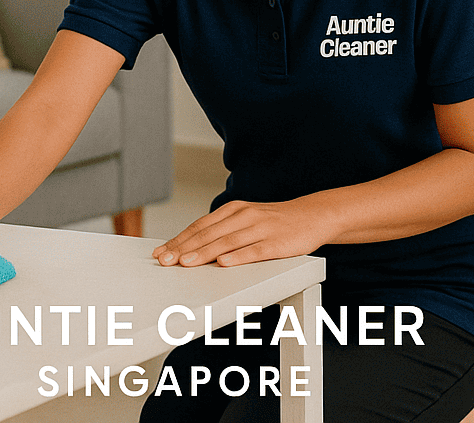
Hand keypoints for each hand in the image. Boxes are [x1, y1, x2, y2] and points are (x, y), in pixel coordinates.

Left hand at [151, 197, 333, 267]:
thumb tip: (193, 246)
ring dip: (204, 253)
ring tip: (185, 263)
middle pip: (209, 233)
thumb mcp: (246, 220)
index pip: (200, 225)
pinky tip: (223, 263)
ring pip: (227, 242)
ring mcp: (260, 228)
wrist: (312, 215)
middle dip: (184, 248)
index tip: (161, 252)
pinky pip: (254, 250)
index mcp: (233, 210)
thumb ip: (223, 230)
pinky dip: (238, 257)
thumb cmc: (275, 222)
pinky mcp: (277, 243)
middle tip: (164, 261)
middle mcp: (244, 216)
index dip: (179, 239)